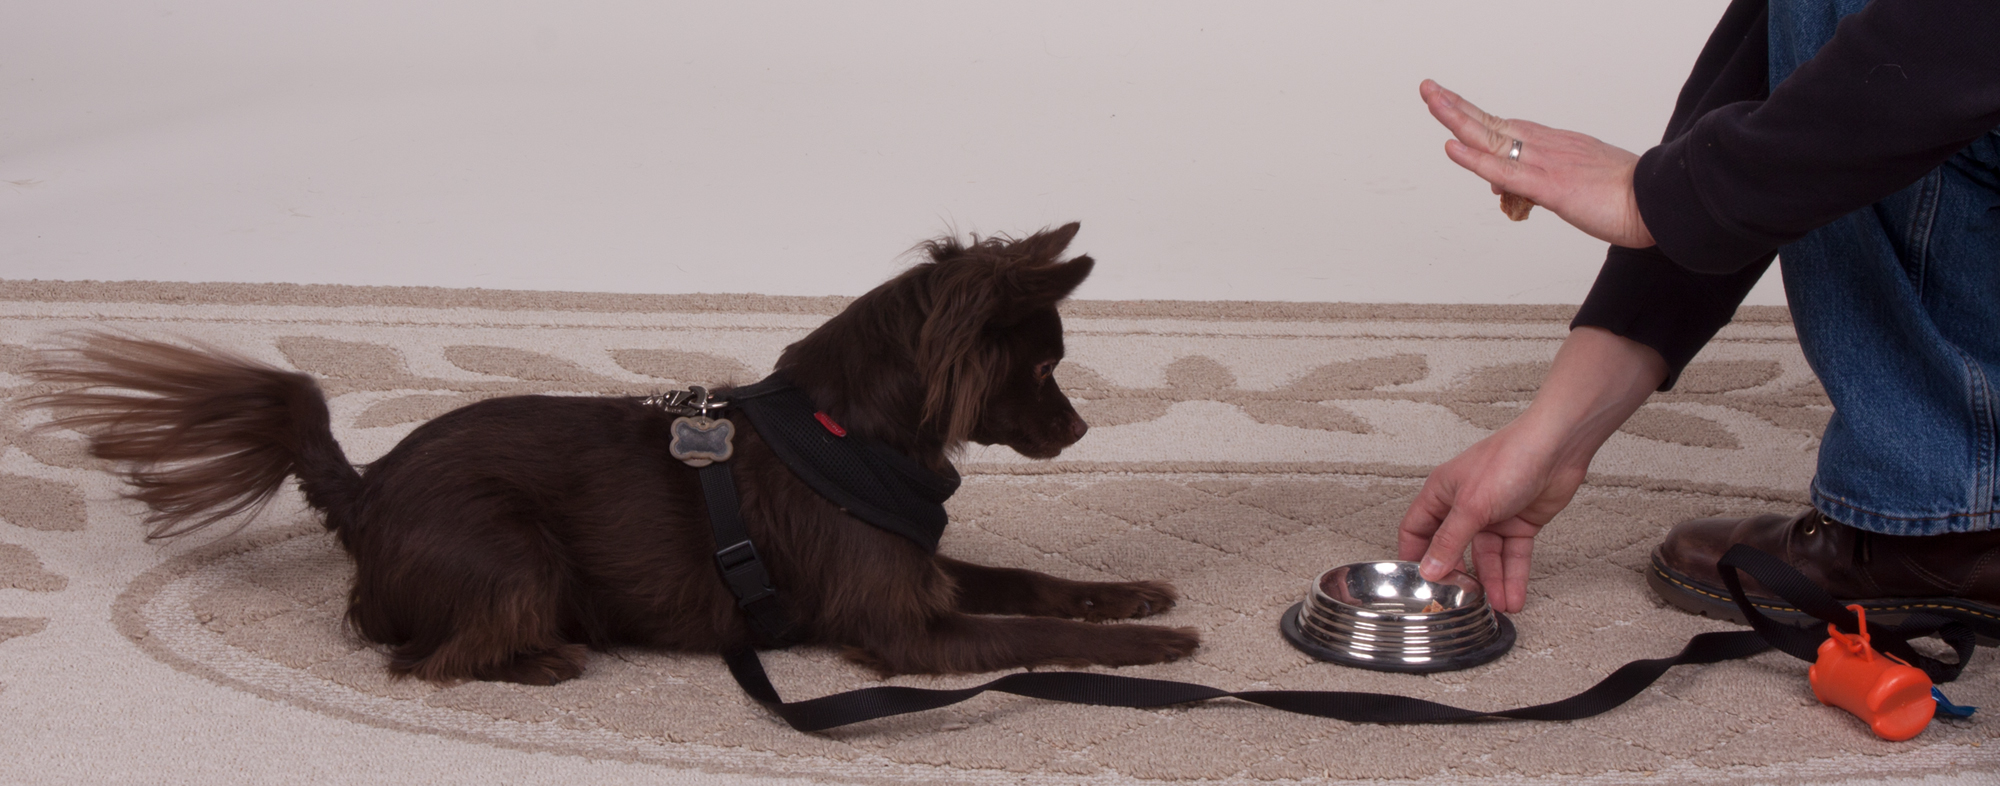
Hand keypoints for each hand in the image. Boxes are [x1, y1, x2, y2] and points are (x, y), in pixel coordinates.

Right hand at [1397, 421, 1584, 613]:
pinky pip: (1513, 556)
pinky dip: (1514, 576)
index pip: (1417, 529)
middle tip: (1459, 601)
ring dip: (1492, 581)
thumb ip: (1449, 541)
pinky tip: (1514, 596)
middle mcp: (1465, 505)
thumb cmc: (1509, 459)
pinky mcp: (1519, 523)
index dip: (1414, 556)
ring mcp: (1493, 515)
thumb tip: (1429, 569)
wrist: (1558, 449)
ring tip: (1495, 605)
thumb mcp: (1471, 506)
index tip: (1417, 584)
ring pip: (1487, 557)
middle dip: (1459, 575)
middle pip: (1454, 548)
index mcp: (1442, 493)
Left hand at [1420, 79, 1655, 248]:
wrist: (1659, 199)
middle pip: (1491, 123)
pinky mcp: (1550, 186)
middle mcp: (1545, 146)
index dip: (1473, 116)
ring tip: (1432, 101)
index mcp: (1552, 144)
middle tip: (1428, 88)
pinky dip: (1476, 160)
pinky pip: (1505, 172)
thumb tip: (1504, 189)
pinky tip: (1453, 149)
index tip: (1450, 102)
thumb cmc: (1625, 195)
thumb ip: (1536, 183)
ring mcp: (1545, 163)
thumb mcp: (1573, 184)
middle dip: (1456, 107)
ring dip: (1457, 120)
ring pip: (1492, 139)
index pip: (1504, 126)